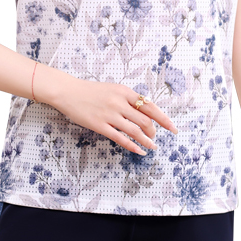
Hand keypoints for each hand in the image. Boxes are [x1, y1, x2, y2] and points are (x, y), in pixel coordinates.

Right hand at [53, 79, 177, 153]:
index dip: (163, 119)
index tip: (172, 128)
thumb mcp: (113, 89)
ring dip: (147, 141)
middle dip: (154, 132)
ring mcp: (110, 115)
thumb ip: (128, 99)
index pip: (150, 106)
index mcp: (125, 92)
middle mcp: (119, 103)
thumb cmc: (91, 91)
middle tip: (155, 138)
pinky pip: (120, 138)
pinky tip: (140, 151)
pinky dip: (133, 146)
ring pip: (135, 131)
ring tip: (152, 147)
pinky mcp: (100, 125)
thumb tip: (145, 111)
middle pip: (145, 120)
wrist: (68, 92)